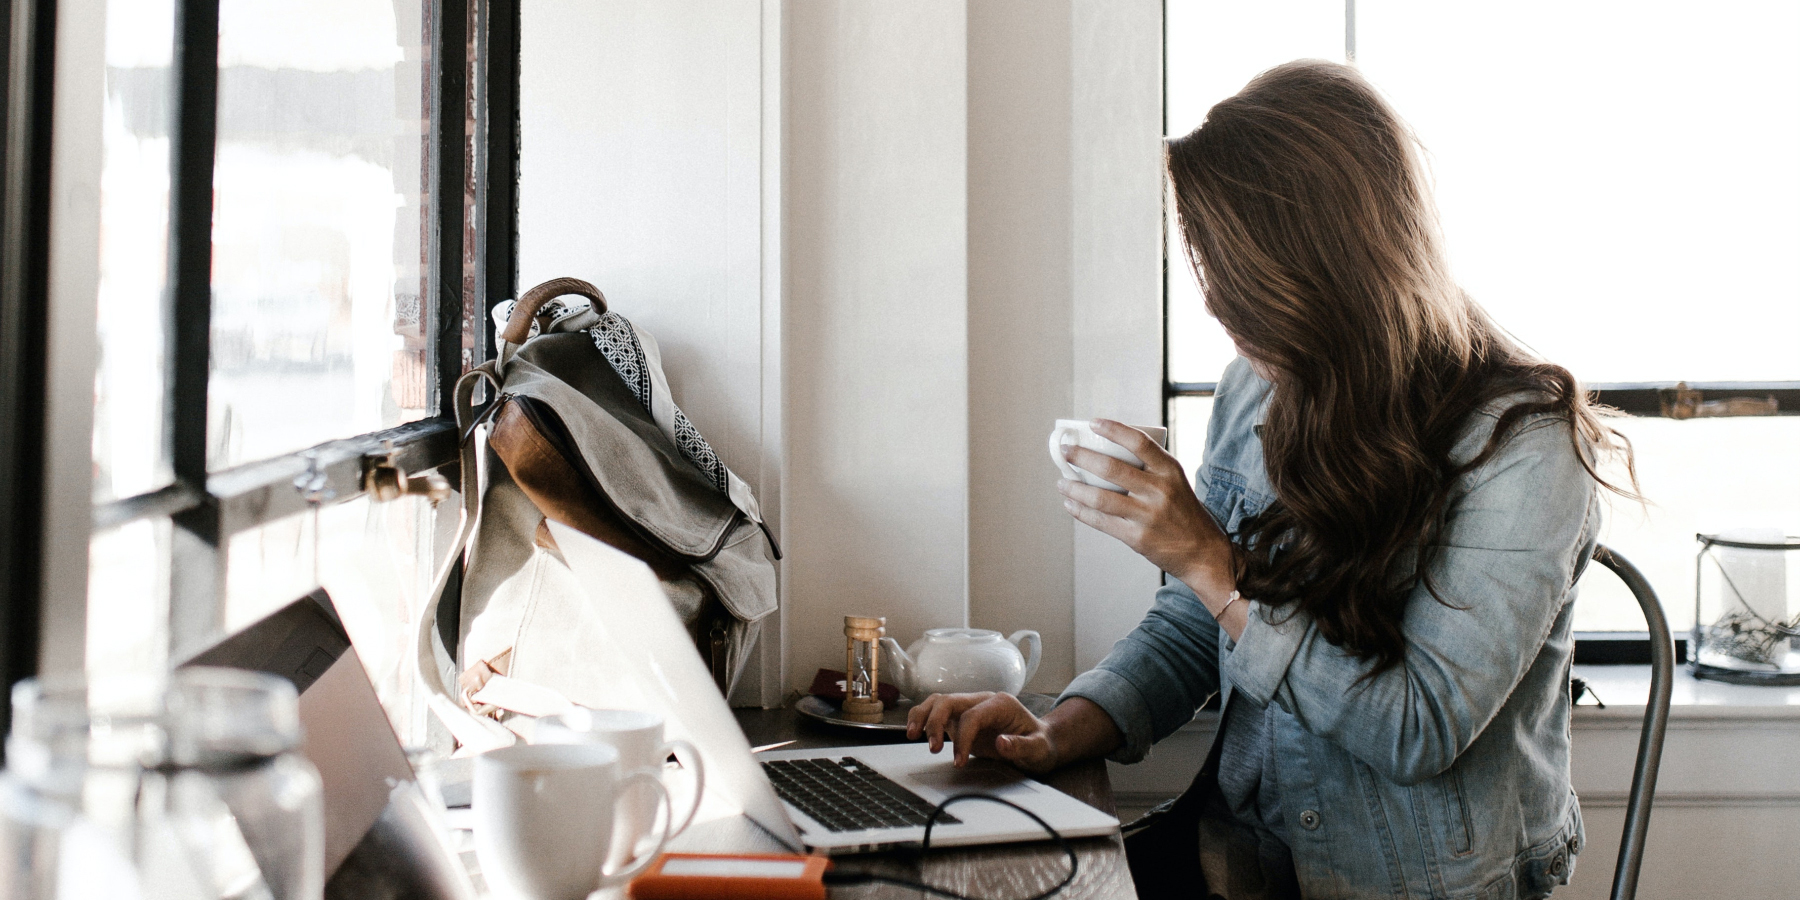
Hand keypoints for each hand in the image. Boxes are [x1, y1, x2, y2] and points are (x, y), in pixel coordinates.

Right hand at [905, 692, 1058, 773]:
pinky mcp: (961, 718)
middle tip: (932, 748)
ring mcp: (970, 708)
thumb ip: (1022, 746)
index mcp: (1001, 704)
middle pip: (949, 701)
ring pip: (938, 702)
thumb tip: (1001, 743)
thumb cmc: (1040, 744)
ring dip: (923, 716)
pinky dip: (923, 719)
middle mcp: (982, 701)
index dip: (962, 738)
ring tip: (911, 735)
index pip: (972, 715)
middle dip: (935, 722)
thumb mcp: (1040, 749)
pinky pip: (937, 712)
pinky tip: (915, 732)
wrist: (1041, 742)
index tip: (959, 761)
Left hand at [1056, 419, 1235, 597]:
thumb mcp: (1176, 482)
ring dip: (1075, 488)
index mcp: (1170, 470)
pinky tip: (1070, 504)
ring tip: (1062, 482)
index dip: (1113, 429)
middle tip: (1065, 451)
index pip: (1139, 442)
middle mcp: (1159, 490)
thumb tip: (1107, 452)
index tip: (1093, 423)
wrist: (1203, 551)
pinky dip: (1081, 511)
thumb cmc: (1184, 512)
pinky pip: (1101, 521)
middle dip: (1082, 457)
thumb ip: (1150, 468)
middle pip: (1112, 468)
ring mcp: (1147, 515)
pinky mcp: (1137, 537)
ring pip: (1100, 497)